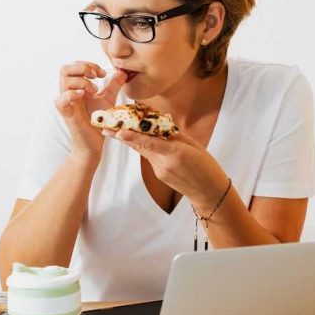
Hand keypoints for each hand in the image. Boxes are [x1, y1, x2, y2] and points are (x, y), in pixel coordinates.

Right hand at [55, 62, 127, 160]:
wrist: (94, 143)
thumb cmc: (98, 121)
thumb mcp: (108, 98)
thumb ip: (113, 84)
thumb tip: (122, 72)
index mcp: (76, 87)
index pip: (74, 65)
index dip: (88, 64)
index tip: (102, 73)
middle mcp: (69, 92)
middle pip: (65, 68)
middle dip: (82, 67)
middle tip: (96, 76)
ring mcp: (66, 103)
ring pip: (63, 81)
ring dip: (81, 81)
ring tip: (94, 90)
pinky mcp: (66, 114)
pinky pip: (60, 100)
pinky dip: (72, 94)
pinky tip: (84, 95)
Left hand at [103, 128, 228, 212]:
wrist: (209, 192)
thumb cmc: (207, 166)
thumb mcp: (194, 146)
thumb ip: (175, 135)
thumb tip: (161, 123)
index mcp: (175, 154)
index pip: (149, 143)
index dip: (132, 137)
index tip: (118, 131)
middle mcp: (164, 164)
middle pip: (140, 147)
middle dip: (123, 137)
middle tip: (105, 128)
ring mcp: (160, 171)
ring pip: (144, 152)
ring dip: (133, 141)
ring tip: (119, 129)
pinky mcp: (159, 176)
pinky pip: (151, 158)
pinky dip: (147, 148)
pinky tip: (145, 140)